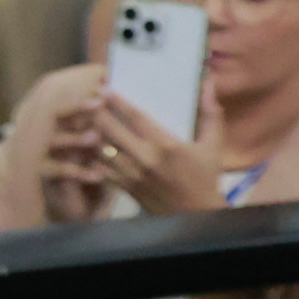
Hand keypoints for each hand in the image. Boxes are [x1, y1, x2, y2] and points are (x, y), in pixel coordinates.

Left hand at [51, 89, 224, 217]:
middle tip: (90, 100)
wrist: (196, 215)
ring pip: (101, 149)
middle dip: (97, 113)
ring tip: (86, 120)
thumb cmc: (205, 177)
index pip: (136, 117)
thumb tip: (209, 83)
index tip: (105, 88)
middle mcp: (145, 158)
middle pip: (110, 130)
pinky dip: (93, 156)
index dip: (118, 101)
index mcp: (166, 145)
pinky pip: (100, 169)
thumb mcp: (213, 146)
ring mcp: (131, 175)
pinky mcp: (124, 188)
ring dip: (92, 133)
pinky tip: (90, 146)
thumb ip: (210, 114)